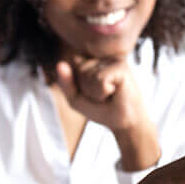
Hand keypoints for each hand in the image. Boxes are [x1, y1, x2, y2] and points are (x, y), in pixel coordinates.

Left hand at [55, 56, 160, 170]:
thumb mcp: (75, 98)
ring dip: (95, 92)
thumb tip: (60, 63)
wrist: (124, 124)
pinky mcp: (121, 66)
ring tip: (109, 95)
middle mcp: (103, 59)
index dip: (77, 86)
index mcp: (92, 63)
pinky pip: (100, 79)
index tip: (91, 95)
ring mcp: (112, 61)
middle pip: (79, 70)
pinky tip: (115, 92)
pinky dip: (103, 91)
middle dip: (86, 89)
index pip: (72, 67)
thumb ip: (65, 82)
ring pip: (89, 75)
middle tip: (102, 96)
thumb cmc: (101, 110)